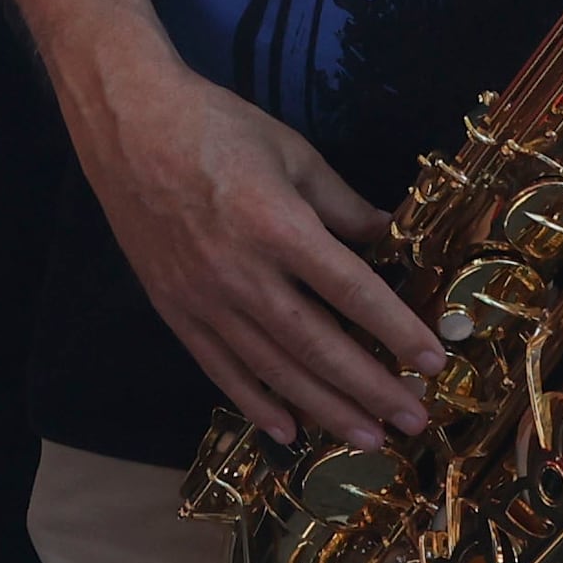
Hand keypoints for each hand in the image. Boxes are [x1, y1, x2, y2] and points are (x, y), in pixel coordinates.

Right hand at [78, 54, 442, 449]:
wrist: (127, 125)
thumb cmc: (216, 126)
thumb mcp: (292, 153)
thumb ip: (342, 204)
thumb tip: (387, 235)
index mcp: (279, 226)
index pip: (352, 292)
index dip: (397, 330)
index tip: (434, 359)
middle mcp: (243, 274)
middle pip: (318, 345)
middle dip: (371, 388)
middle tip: (414, 419)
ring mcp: (204, 299)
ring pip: (274, 369)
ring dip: (326, 408)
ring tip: (368, 437)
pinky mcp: (174, 310)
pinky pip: (220, 369)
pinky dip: (256, 403)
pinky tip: (289, 432)